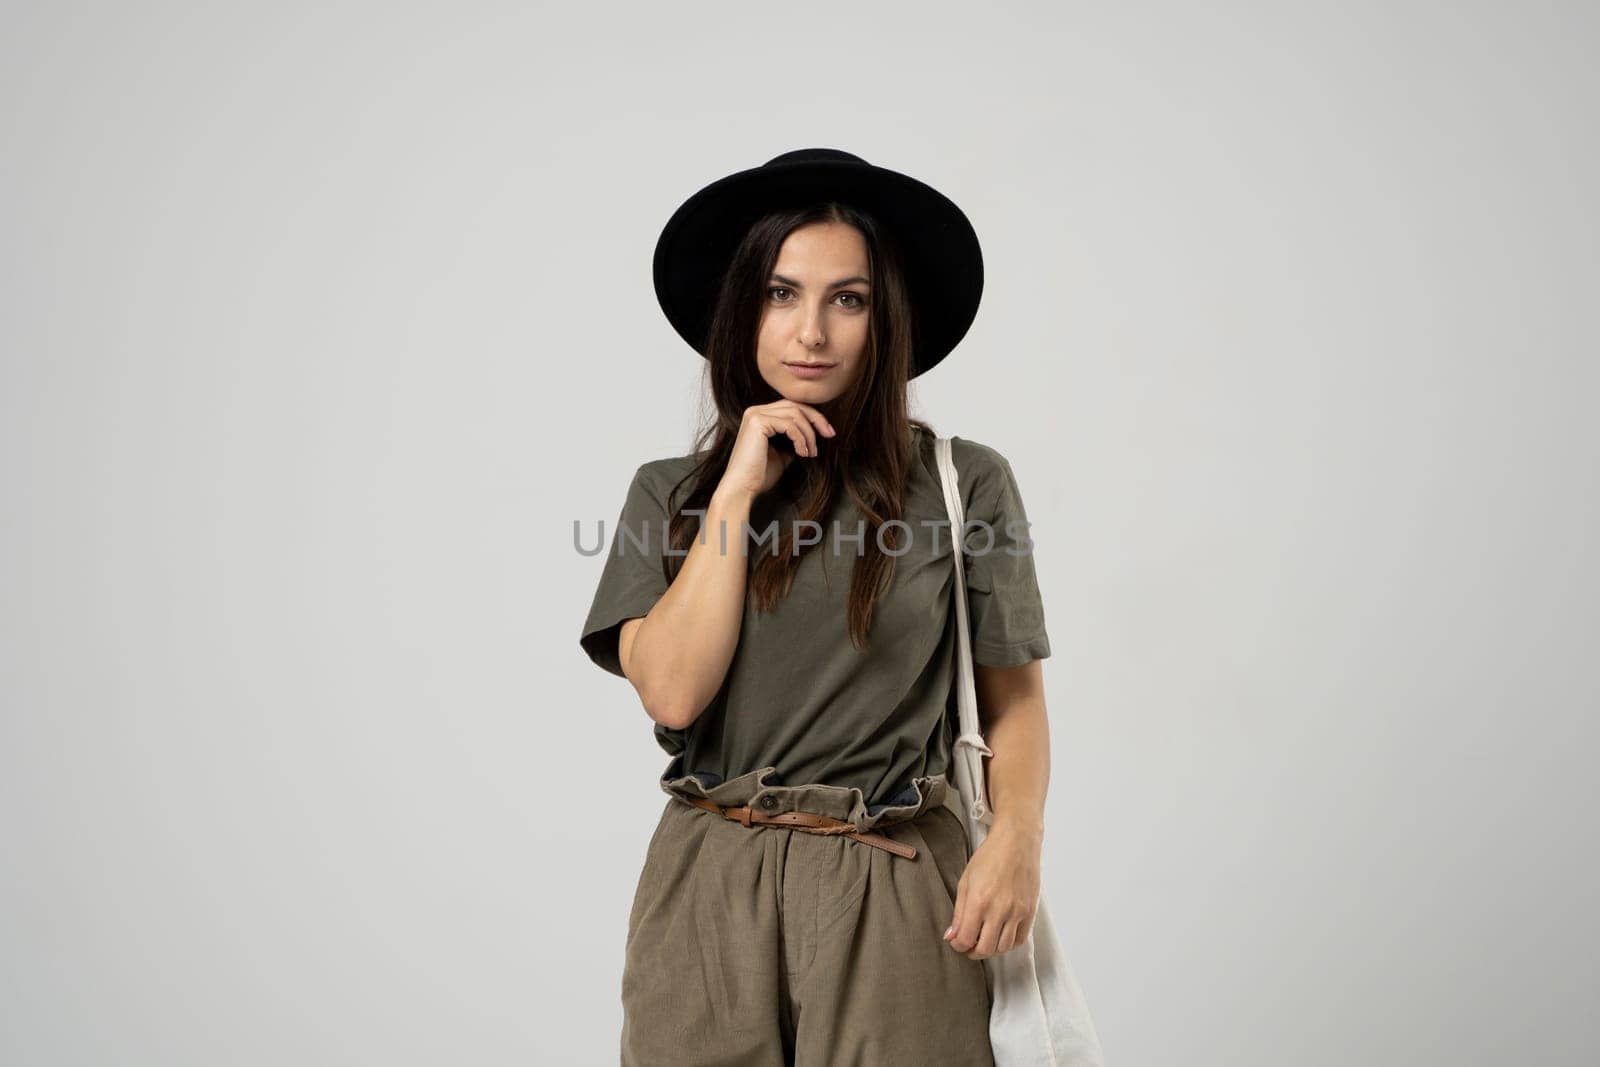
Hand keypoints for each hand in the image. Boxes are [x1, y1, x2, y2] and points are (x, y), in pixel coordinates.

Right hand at [718, 400, 835, 499]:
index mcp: (759, 416)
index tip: (828, 432)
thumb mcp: (781, 455)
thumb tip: (809, 438)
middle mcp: (755, 411)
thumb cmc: (758, 476)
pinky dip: (800, 438)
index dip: (812, 417)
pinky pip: (790, 425)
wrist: (741, 488)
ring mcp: (755, 415)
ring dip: (809, 434)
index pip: (791, 407)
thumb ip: (792, 442)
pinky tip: (803, 453)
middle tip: (830, 434)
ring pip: (795, 414)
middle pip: (795, 405)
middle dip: (816, 419)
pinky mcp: (758, 422)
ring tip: (811, 452)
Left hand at [943, 816, 1042, 959]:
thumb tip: (951, 936)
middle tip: (968, 945)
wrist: (1017, 842)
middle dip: (972, 952)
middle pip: (985, 949)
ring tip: (983, 940)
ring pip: (1003, 948)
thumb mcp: (966, 881)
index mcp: (979, 901)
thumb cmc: (989, 857)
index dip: (957, 945)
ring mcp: (1017, 912)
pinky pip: (1019, 939)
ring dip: (990, 950)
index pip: (966, 939)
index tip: (955, 941)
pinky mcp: (1030, 911)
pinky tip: (1000, 936)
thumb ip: (959, 912)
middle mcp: (1000, 910)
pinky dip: (1008, 944)